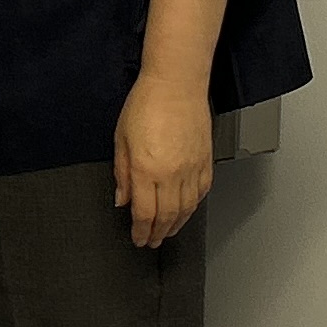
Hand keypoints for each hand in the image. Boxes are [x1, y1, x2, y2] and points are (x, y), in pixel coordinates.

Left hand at [115, 73, 215, 248]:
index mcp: (145, 169)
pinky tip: (186, 211)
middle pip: (166, 217)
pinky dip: (193, 207)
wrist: (176, 84)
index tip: (137, 238)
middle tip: (151, 242)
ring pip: (186, 209)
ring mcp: (191, 168)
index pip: (144, 213)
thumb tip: (122, 198)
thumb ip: (121, 173)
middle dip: (157, 234)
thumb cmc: (146, 104)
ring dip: (176, 225)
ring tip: (168, 232)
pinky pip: (201, 193)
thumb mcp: (121, 139)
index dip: (140, 231)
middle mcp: (170, 173)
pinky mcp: (205, 161)